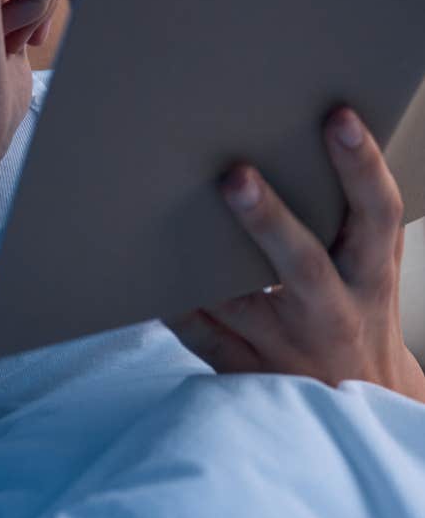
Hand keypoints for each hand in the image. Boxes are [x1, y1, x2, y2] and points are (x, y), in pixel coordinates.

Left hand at [163, 107, 424, 400]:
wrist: (359, 400)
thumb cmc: (360, 304)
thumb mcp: (374, 261)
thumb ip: (357, 209)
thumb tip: (331, 123)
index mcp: (369, 272)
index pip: (377, 213)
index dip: (361, 165)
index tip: (337, 117)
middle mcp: (332, 310)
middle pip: (304, 263)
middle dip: (269, 220)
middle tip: (236, 175)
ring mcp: (285, 345)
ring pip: (239, 304)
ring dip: (203, 263)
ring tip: (161, 211)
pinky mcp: (245, 369)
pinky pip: (200, 336)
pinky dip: (172, 305)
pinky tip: (141, 273)